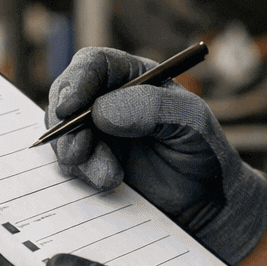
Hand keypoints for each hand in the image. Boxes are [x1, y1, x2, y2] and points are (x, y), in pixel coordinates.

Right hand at [48, 47, 266, 265]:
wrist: (203, 201)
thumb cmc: (203, 151)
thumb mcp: (191, 121)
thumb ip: (152, 108)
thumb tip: (102, 111)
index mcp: (135, 78)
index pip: (94, 65)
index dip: (76, 81)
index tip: (69, 108)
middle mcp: (110, 100)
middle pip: (66, 96)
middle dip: (67, 125)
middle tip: (79, 153)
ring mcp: (97, 132)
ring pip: (63, 133)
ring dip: (77, 155)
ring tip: (110, 176)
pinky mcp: (91, 161)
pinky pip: (69, 162)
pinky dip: (81, 173)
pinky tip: (109, 182)